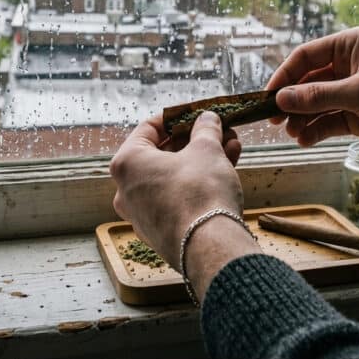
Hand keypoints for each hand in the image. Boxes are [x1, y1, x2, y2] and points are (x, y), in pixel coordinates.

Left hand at [110, 111, 261, 301]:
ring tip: (231, 146)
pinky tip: (227, 168)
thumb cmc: (201, 192)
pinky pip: (178, 196)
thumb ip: (205, 129)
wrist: (210, 247)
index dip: (177, 115)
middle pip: (163, 153)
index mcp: (127, 163)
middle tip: (219, 129)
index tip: (197, 111)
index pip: (149, 127)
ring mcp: (142, 214)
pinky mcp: (160, 231)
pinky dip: (198, 182)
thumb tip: (207, 119)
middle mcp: (126, 190)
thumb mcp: (207, 149)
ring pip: (174, 176)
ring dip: (202, 158)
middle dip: (195, 139)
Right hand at [267, 27, 358, 170]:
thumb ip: (318, 96)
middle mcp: (350, 66)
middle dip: (292, 101)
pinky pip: (329, 121)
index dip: (284, 76)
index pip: (306, 56)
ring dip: (303, 118)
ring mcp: (354, 93)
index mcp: (351, 46)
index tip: (266, 97)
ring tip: (293, 134)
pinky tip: (306, 140)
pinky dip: (317, 130)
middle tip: (274, 120)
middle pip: (308, 81)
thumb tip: (281, 99)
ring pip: (317, 104)